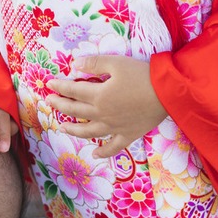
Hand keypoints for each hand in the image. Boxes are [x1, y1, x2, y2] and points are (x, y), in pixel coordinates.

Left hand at [45, 56, 167, 157]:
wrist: (168, 93)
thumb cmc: (142, 75)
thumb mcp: (116, 63)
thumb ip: (94, 64)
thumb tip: (74, 65)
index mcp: (98, 96)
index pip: (73, 91)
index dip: (60, 87)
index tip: (50, 84)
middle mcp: (102, 114)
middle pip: (76, 111)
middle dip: (61, 105)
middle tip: (51, 102)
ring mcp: (114, 127)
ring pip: (88, 131)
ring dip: (73, 129)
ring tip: (63, 127)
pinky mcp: (128, 135)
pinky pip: (113, 147)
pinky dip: (103, 152)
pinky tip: (95, 154)